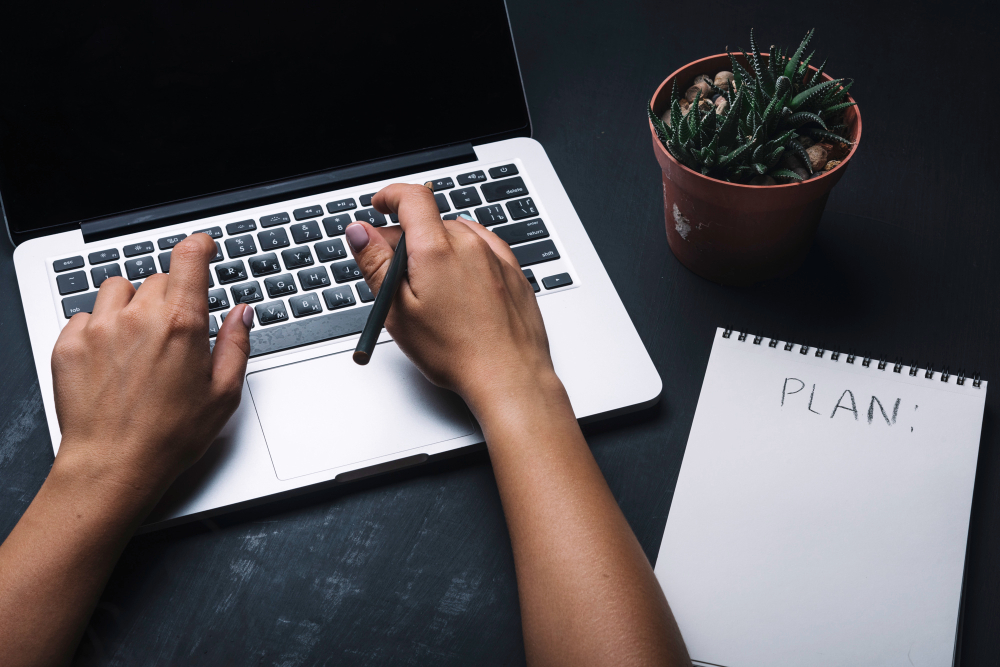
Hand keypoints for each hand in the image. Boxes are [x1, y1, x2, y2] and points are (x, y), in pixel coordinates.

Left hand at [50, 233, 252, 500]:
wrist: (113, 466)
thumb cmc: (169, 437)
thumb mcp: (223, 394)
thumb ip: (237, 345)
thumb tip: (242, 314)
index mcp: (182, 324)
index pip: (188, 258)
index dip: (198, 246)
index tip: (201, 246)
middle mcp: (138, 317)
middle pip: (157, 279)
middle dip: (169, 297)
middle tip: (173, 334)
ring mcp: (100, 328)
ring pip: (118, 289)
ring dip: (131, 305)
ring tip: (139, 342)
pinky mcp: (69, 343)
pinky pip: (85, 315)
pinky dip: (100, 328)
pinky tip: (112, 359)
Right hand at [344, 184, 553, 413]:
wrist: (509, 376)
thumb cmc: (456, 353)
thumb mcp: (398, 312)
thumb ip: (376, 264)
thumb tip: (359, 231)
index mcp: (436, 250)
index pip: (412, 198)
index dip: (390, 195)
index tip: (379, 205)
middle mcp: (469, 245)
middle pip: (430, 222)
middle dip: (408, 239)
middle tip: (397, 277)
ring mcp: (495, 257)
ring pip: (457, 236)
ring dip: (438, 250)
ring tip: (432, 292)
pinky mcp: (513, 271)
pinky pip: (483, 249)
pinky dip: (466, 258)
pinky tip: (460, 286)